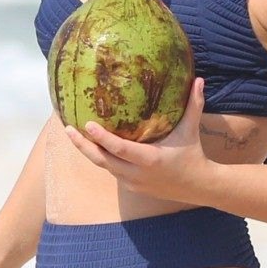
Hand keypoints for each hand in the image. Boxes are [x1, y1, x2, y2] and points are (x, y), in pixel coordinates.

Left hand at [63, 78, 218, 205]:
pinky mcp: (131, 187)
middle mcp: (137, 174)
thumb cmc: (193, 155)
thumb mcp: (191, 130)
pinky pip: (112, 171)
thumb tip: (198, 79)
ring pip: (104, 166)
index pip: (120, 149)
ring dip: (88, 151)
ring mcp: (132, 183)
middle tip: (68, 129)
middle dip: (83, 145)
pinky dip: (101, 158)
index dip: (102, 138)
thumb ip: (193, 105)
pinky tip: (91, 145)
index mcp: (150, 159)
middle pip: (102, 160)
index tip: (87, 124)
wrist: (198, 187)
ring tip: (73, 134)